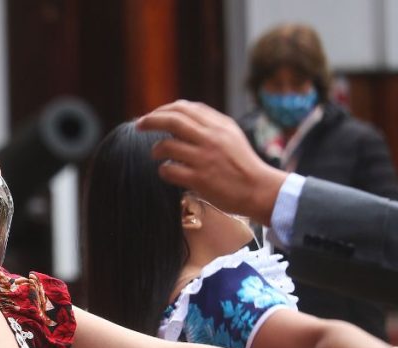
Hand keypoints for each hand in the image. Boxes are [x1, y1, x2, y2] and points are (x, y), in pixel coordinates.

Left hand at [136, 100, 286, 225]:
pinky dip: (163, 170)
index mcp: (219, 125)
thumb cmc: (242, 164)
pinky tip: (168, 172)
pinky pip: (169, 170)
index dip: (164, 109)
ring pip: (166, 145)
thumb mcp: (230, 136)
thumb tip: (179, 115)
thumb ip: (209, 124)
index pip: (185, 107)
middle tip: (139, 125)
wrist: (259, 189)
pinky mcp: (199, 179)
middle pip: (172, 120)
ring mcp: (204, 159)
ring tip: (157, 154)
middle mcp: (211, 138)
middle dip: (151, 120)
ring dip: (156, 149)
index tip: (153, 115)